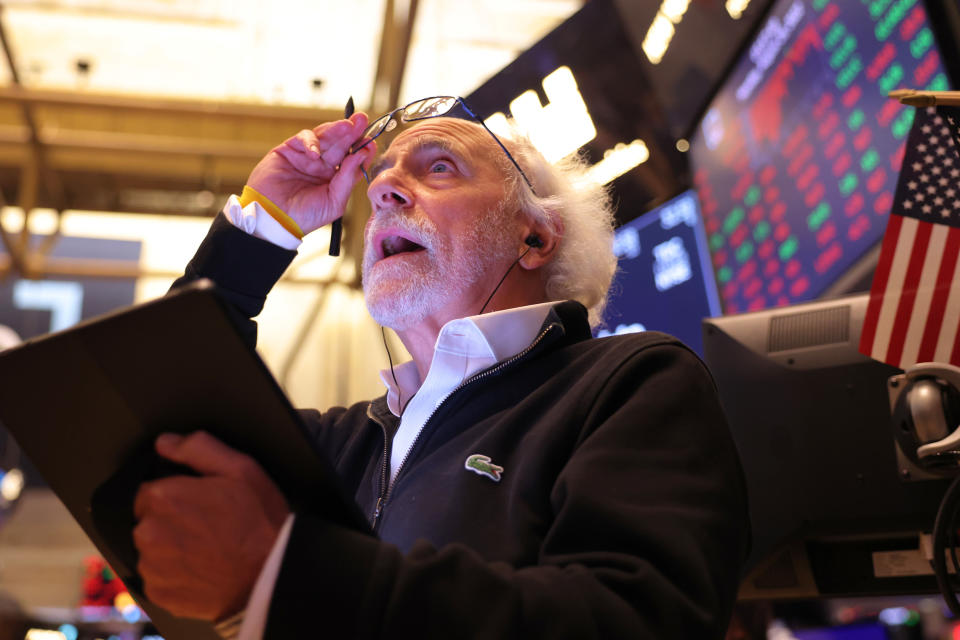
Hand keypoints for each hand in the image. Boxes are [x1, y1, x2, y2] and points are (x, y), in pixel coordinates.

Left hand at [133, 431, 289, 621]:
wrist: (272, 575)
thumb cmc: (260, 521)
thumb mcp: (241, 469)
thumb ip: (199, 448)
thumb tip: (165, 443)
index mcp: (164, 497)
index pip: (148, 490)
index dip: (175, 495)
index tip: (198, 503)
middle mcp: (149, 532)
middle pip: (146, 520)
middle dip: (169, 521)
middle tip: (206, 526)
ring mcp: (152, 566)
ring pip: (150, 550)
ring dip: (170, 548)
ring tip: (206, 550)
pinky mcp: (159, 593)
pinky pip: (157, 578)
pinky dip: (173, 574)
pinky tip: (201, 569)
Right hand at [247, 114, 375, 233]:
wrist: (273, 219)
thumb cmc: (305, 216)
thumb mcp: (334, 202)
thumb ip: (347, 178)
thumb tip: (362, 155)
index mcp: (334, 179)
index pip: (352, 160)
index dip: (362, 149)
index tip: (371, 142)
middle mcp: (321, 166)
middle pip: (340, 144)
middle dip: (352, 131)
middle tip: (362, 120)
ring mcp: (305, 157)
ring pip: (324, 137)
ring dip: (336, 130)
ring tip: (348, 125)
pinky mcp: (288, 150)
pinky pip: (303, 138)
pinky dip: (310, 142)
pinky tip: (315, 153)